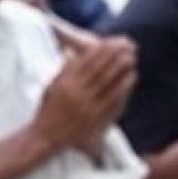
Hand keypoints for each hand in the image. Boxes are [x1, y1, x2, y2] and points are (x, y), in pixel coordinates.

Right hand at [31, 36, 133, 156]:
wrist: (45, 138)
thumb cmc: (47, 111)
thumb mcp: (51, 88)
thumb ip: (63, 70)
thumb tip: (71, 51)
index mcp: (64, 84)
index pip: (86, 61)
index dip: (102, 49)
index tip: (113, 40)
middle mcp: (76, 94)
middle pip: (100, 69)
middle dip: (115, 54)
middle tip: (128, 43)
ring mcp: (87, 106)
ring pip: (108, 82)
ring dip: (122, 67)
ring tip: (132, 56)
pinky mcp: (95, 117)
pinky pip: (114, 98)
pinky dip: (124, 86)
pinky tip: (131, 77)